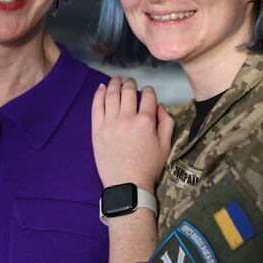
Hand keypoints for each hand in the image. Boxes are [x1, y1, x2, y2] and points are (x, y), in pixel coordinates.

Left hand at [91, 76, 174, 191]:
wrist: (127, 184)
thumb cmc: (148, 167)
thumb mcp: (166, 146)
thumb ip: (166, 123)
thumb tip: (160, 106)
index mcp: (146, 121)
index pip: (148, 96)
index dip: (149, 90)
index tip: (147, 91)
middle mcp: (127, 118)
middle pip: (129, 92)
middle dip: (131, 83)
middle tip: (130, 81)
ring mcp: (110, 123)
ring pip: (112, 95)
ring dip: (115, 84)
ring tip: (116, 79)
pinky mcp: (98, 130)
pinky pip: (96, 107)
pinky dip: (99, 95)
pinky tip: (101, 88)